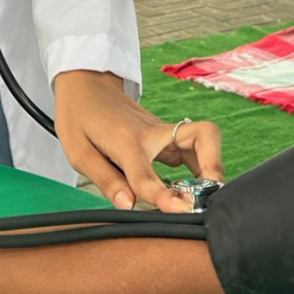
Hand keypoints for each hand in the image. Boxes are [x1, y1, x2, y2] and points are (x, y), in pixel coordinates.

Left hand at [53, 69, 222, 212]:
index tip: (182, 210)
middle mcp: (153, 134)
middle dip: (214, 167)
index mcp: (125, 141)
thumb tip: (129, 206)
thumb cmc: (79, 115)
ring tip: (206, 197)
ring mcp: (164, 132)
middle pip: (202, 136)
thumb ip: (105, 180)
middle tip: (210, 197)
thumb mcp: (79, 150)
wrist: (86, 83)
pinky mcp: (167, 135)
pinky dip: (201, 168)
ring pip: (204, 141)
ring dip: (212, 168)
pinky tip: (192, 187)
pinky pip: (194, 149)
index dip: (162, 195)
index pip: (146, 174)